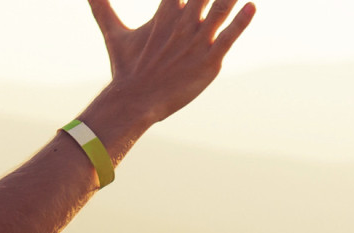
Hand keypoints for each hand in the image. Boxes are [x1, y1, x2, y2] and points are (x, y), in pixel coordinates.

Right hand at [88, 0, 255, 124]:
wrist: (134, 101)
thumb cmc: (126, 68)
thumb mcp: (113, 33)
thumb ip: (101, 7)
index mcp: (165, 13)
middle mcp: (183, 23)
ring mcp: (198, 41)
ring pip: (221, 8)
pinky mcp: (210, 60)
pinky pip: (230, 36)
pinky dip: (242, 21)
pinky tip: (252, 6)